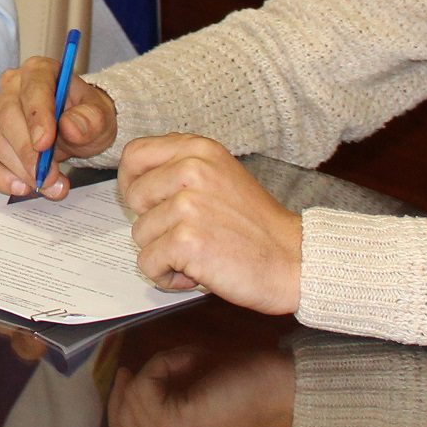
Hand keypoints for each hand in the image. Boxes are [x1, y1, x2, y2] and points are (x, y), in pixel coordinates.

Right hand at [0, 55, 117, 197]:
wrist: (77, 128)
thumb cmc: (85, 117)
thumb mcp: (100, 117)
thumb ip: (89, 120)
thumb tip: (70, 127)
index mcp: (39, 71)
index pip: (33, 89)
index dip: (37, 117)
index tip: (45, 145)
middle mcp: (11, 85)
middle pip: (8, 117)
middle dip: (28, 153)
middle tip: (49, 177)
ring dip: (19, 170)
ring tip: (48, 186)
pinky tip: (18, 187)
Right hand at [107, 344, 294, 426]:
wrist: (285, 392)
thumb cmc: (245, 395)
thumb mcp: (193, 414)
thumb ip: (157, 416)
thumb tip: (123, 385)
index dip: (118, 411)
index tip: (125, 379)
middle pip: (121, 424)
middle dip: (130, 390)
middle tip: (138, 368)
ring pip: (133, 401)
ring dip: (154, 371)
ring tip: (184, 360)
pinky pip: (146, 387)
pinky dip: (164, 364)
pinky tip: (192, 358)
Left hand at [117, 134, 303, 313]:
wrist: (294, 260)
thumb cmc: (257, 226)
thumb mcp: (221, 175)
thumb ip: (181, 168)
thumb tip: (136, 178)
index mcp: (198, 150)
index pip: (134, 155)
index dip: (132, 182)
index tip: (149, 203)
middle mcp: (192, 170)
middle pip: (133, 197)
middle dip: (152, 222)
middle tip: (186, 234)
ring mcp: (188, 205)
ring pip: (139, 233)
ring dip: (164, 252)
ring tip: (200, 253)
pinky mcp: (186, 240)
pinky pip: (148, 263)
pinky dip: (168, 276)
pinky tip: (197, 272)